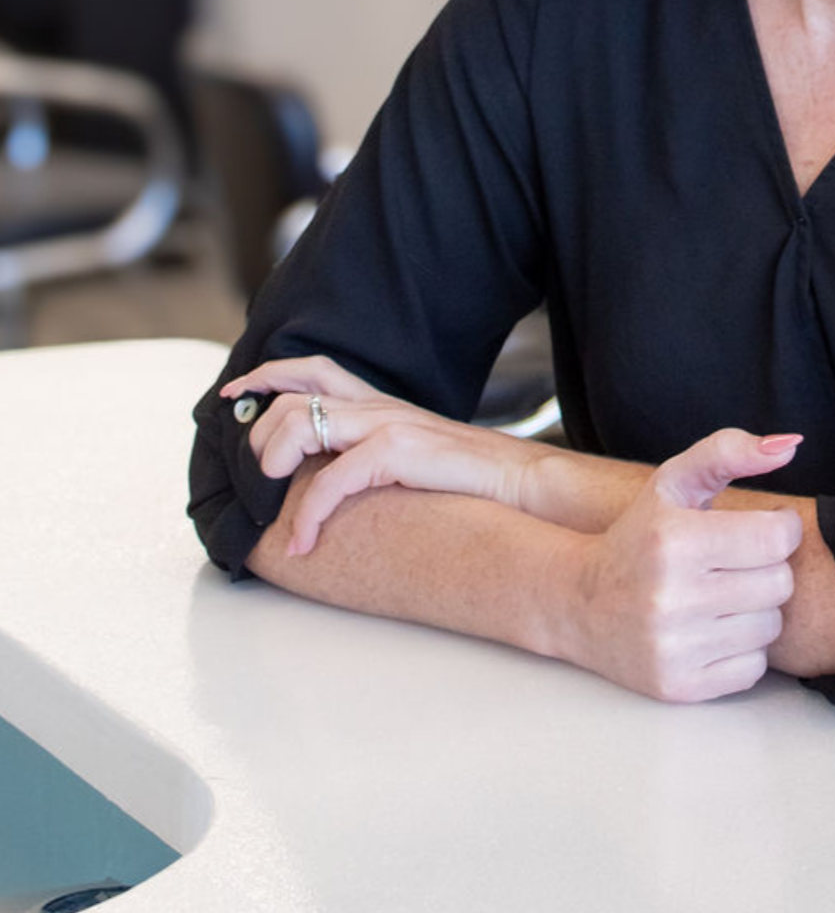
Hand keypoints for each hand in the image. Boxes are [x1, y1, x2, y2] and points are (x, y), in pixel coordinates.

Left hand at [220, 355, 529, 552]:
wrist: (522, 480)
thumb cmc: (472, 478)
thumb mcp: (417, 454)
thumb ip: (378, 451)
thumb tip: (337, 475)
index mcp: (380, 404)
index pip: (313, 369)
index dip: (267, 375)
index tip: (234, 395)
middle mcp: (378, 406)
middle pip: (292, 398)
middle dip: (259, 437)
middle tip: (259, 479)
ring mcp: (386, 424)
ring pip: (299, 424)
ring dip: (272, 466)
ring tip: (273, 505)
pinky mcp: (396, 451)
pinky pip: (330, 480)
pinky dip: (307, 515)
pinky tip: (304, 542)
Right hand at [566, 428, 804, 703]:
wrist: (581, 603)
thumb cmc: (640, 535)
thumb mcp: (674, 481)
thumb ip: (728, 451)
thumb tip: (790, 446)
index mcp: (673, 539)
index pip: (778, 538)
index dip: (778, 530)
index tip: (758, 530)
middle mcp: (671, 596)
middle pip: (779, 584)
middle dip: (765, 570)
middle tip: (735, 564)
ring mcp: (674, 647)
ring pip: (770, 628)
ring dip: (755, 610)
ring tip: (722, 597)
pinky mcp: (679, 686)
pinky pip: (753, 669)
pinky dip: (742, 650)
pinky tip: (712, 630)